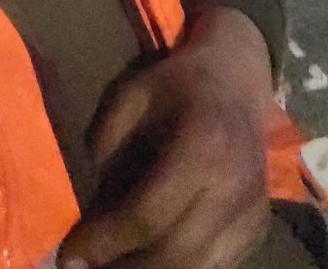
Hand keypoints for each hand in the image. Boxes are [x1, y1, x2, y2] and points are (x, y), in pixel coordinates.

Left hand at [58, 7, 275, 268]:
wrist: (236, 77)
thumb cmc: (177, 84)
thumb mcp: (130, 97)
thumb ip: (105, 150)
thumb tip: (90, 212)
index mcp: (202, 145)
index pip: (147, 214)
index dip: (104, 242)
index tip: (69, 257)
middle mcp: (233, 185)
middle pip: (174, 254)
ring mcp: (252, 210)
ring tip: (113, 268)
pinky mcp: (258, 226)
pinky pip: (216, 266)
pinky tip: (149, 261)